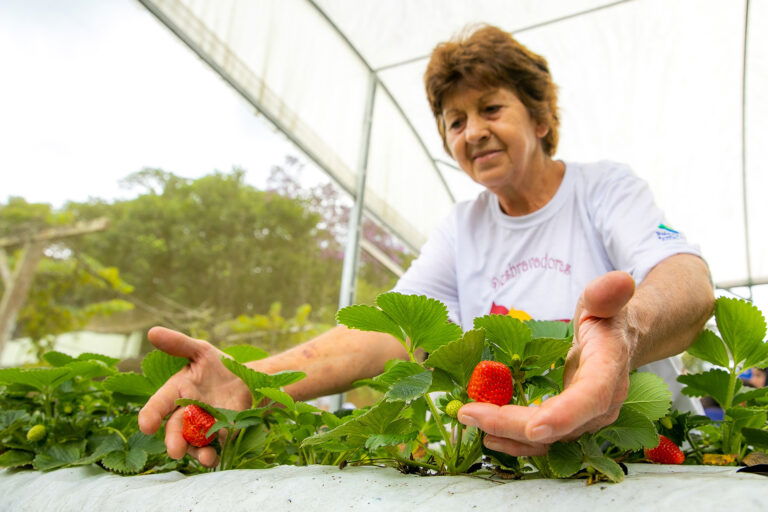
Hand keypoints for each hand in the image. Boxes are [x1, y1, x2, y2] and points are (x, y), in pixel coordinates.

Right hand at [138, 327, 252, 466]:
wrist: (248, 380)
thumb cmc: (219, 365)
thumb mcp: (201, 351)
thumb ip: (179, 344)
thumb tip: (152, 331)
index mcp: (176, 392)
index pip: (158, 406)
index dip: (150, 416)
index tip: (146, 426)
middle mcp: (185, 413)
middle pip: (174, 429)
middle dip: (173, 440)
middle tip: (175, 450)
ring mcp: (201, 427)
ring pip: (192, 444)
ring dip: (196, 452)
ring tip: (206, 457)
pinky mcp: (219, 436)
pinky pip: (213, 448)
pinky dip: (214, 454)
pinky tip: (217, 456)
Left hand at [457, 271, 635, 455]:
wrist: (619, 341)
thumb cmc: (607, 319)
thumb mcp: (603, 301)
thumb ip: (606, 294)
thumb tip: (619, 281)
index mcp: (609, 370)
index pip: (590, 398)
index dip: (563, 415)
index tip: (534, 427)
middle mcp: (601, 404)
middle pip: (559, 425)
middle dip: (513, 424)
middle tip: (469, 414)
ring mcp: (586, 419)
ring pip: (548, 438)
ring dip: (507, 434)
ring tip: (469, 420)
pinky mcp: (570, 424)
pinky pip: (543, 441)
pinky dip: (514, 439)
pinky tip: (487, 435)